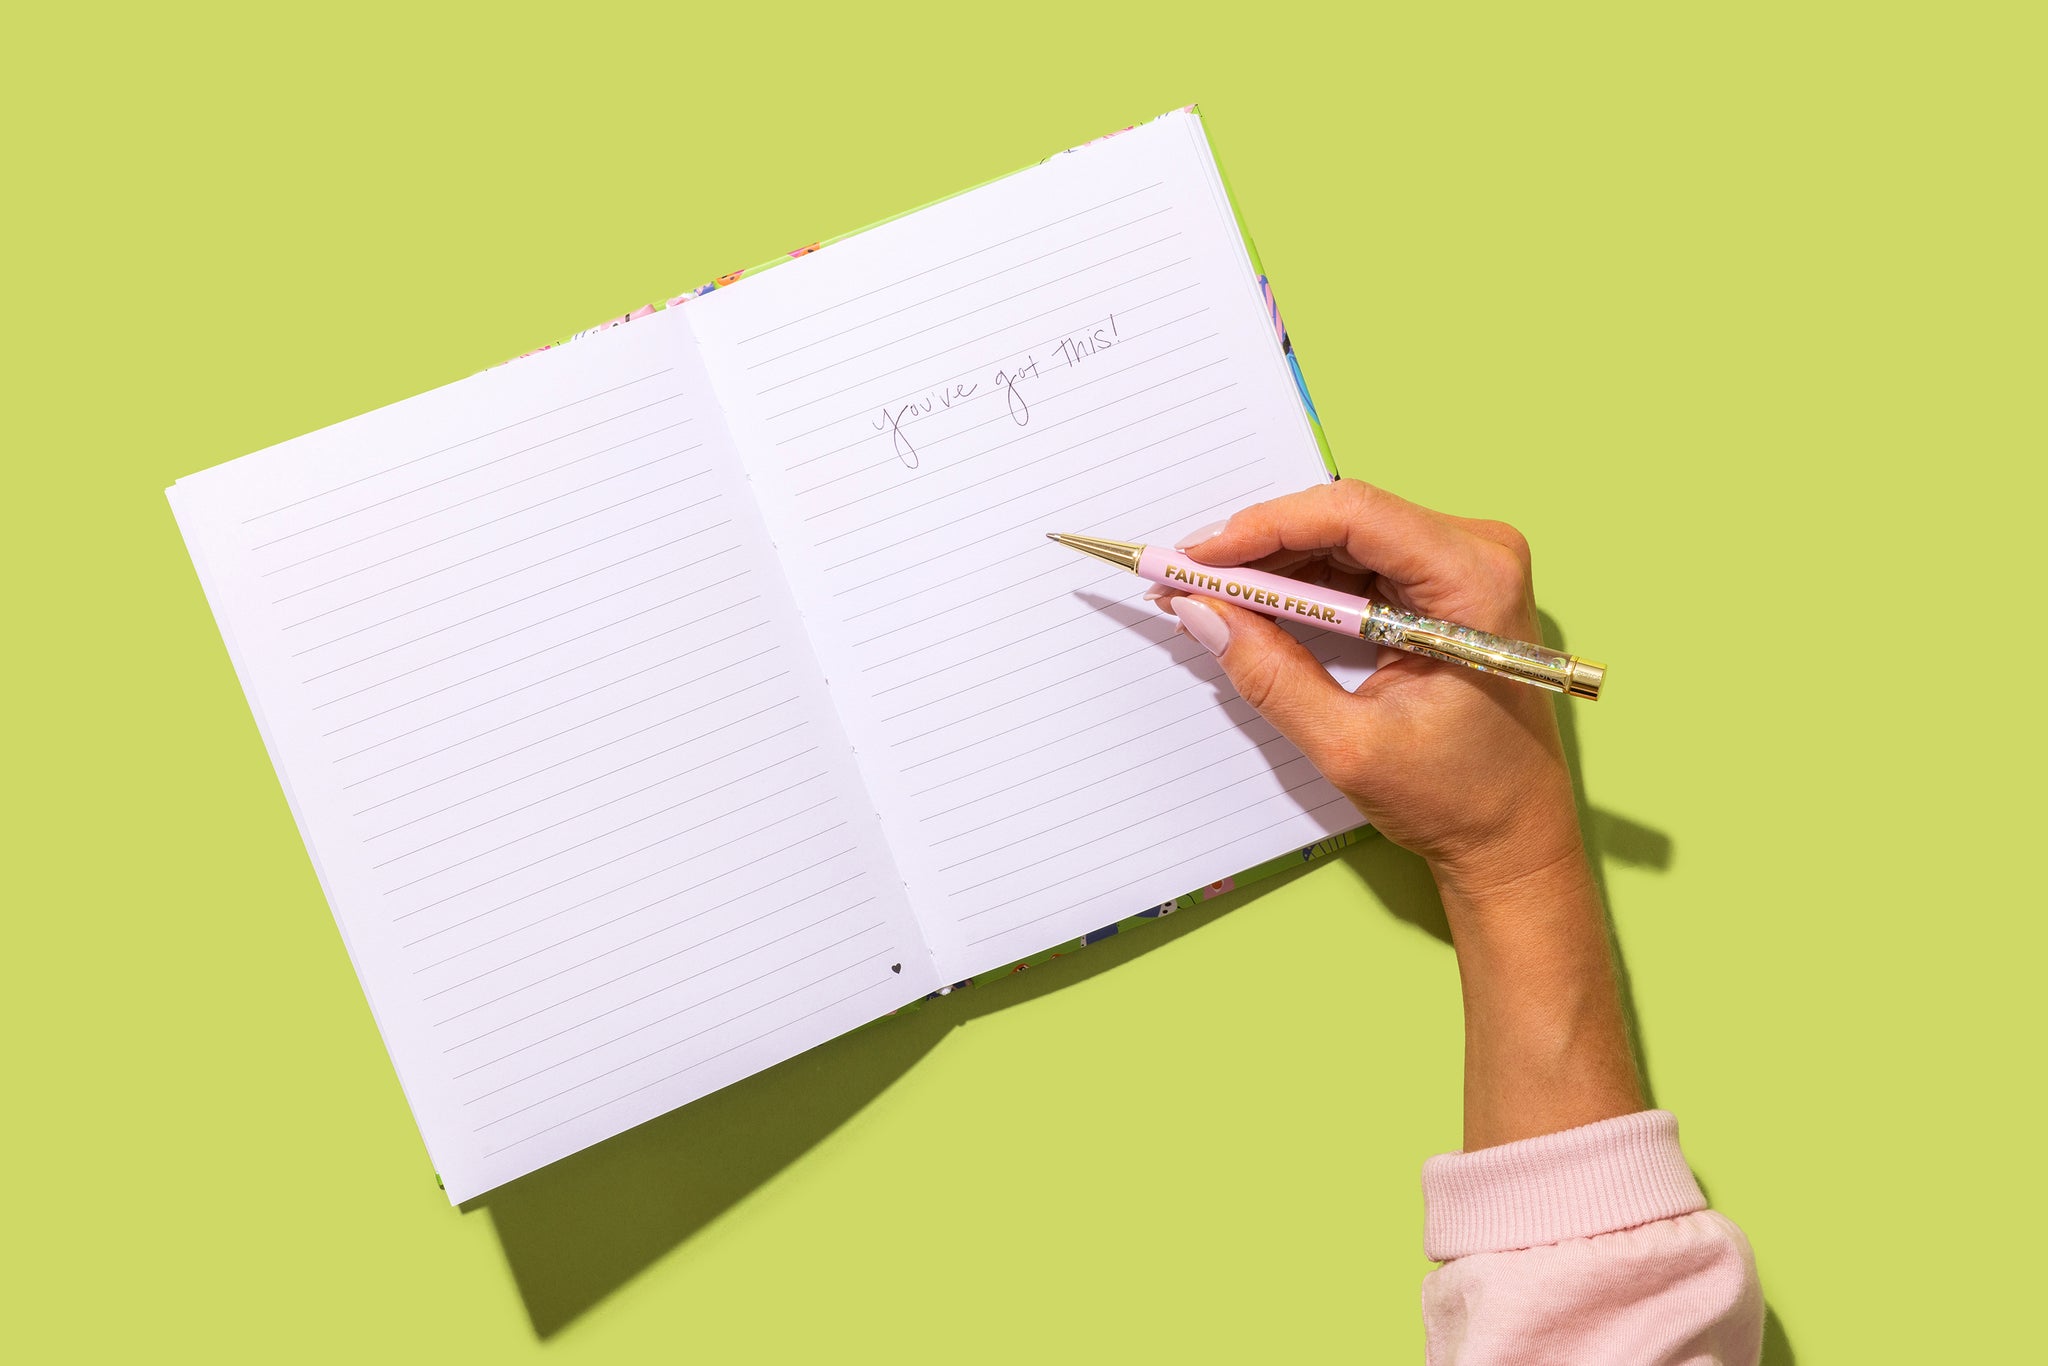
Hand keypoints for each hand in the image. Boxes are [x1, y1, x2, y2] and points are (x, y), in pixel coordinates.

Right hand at [1154, 478, 1582, 897]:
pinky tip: (1259, 605)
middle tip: (1188, 577)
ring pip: (1348, 536)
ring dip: (1277, 564)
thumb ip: (1271, 675)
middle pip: (1347, 519)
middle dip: (1261, 547)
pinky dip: (1307, 582)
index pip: (1353, 516)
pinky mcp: (1448, 584)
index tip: (1198, 556)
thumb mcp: (1349, 744)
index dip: (1264, 527)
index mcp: (1474, 582)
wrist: (1514, 832)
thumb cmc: (1458, 796)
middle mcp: (1479, 555)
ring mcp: (1467, 565)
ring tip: (1212, 595)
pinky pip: (1363, 561)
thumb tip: (1202, 614)